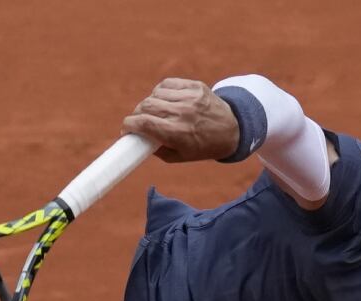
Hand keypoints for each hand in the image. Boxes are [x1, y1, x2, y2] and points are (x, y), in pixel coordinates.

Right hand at [121, 78, 238, 162]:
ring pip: (155, 94)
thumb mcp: (181, 157)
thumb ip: (157, 150)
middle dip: (137, 114)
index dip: (129, 125)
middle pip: (146, 106)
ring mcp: (190, 98)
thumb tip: (136, 139)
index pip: (143, 122)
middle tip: (139, 121)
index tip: (127, 129)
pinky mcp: (195, 86)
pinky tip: (165, 101)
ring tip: (156, 112)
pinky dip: (161, 92)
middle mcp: (184, 113)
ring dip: (150, 103)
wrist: (234, 130)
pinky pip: (167, 84)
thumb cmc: (204, 146)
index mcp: (179, 133)